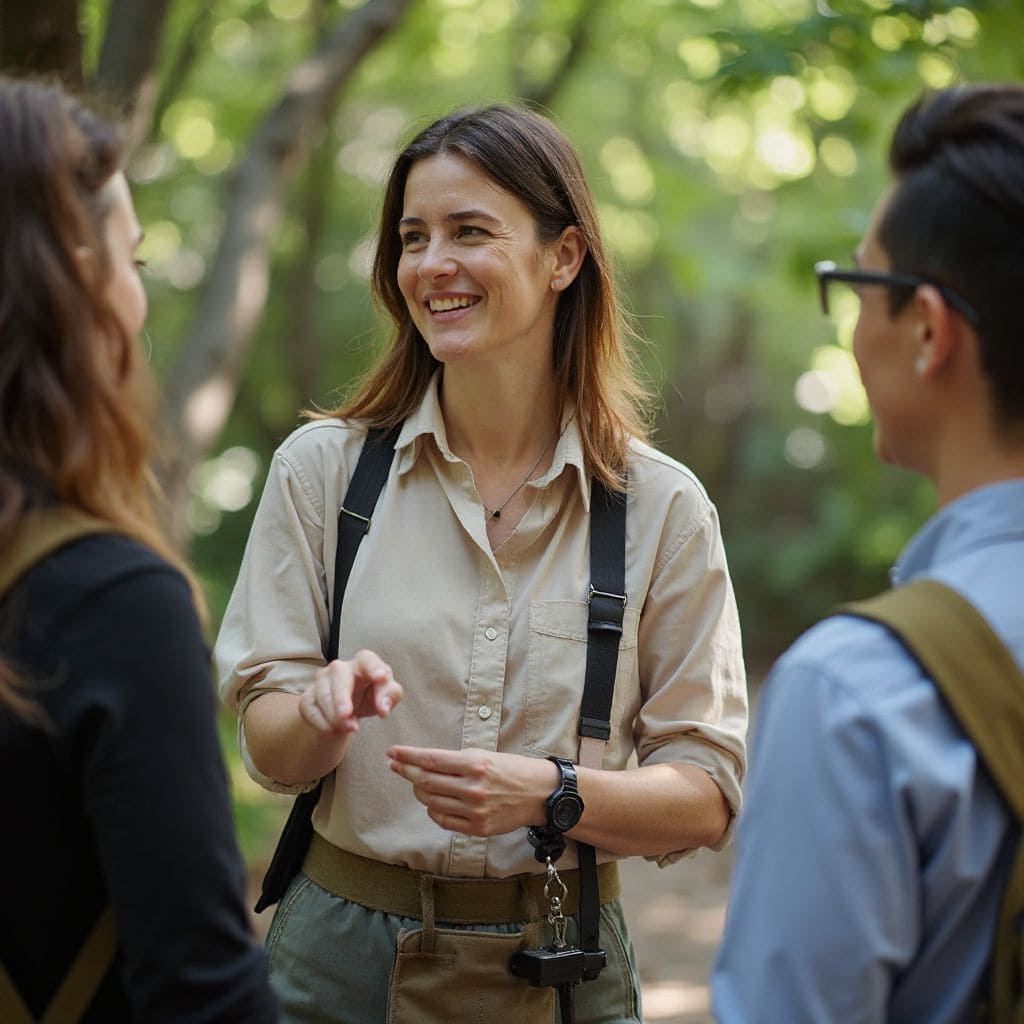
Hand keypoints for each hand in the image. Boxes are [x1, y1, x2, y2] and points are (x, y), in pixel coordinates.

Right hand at [298, 649, 401, 736]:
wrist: (349, 711)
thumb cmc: (371, 696)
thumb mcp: (387, 696)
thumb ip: (391, 696)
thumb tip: (384, 708)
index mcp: (363, 662)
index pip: (367, 659)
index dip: (373, 667)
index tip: (381, 678)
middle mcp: (340, 667)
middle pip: (339, 676)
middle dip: (341, 697)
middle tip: (345, 715)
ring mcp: (322, 680)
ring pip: (323, 694)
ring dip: (334, 716)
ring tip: (349, 729)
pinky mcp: (308, 697)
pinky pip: (310, 709)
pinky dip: (321, 723)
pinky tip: (333, 731)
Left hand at [387, 746, 556, 836]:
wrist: (539, 794)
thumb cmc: (510, 770)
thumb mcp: (484, 755)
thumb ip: (455, 761)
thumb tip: (423, 762)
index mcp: (475, 764)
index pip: (431, 760)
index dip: (408, 756)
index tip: (393, 752)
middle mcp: (473, 788)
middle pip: (426, 782)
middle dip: (406, 772)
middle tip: (395, 765)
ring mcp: (474, 810)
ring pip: (431, 802)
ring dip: (419, 791)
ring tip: (416, 783)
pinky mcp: (477, 828)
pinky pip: (443, 820)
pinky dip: (433, 810)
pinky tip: (433, 801)